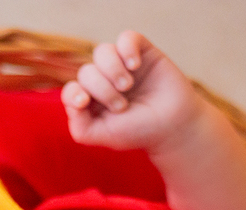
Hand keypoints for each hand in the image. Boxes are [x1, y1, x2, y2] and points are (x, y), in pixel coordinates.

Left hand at [61, 31, 203, 154]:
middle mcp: (104, 80)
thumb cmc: (139, 131)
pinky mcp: (141, 52)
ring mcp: (122, 64)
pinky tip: (134, 66)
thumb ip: (81, 128)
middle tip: (121, 106)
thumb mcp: (105, 136)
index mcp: (92, 101)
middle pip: (86, 72)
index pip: (71, 89)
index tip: (83, 102)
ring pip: (102, 51)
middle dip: (101, 89)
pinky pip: (126, 38)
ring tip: (127, 85)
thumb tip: (73, 103)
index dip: (73, 93)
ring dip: (112, 70)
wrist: (174, 125)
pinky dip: (127, 49)